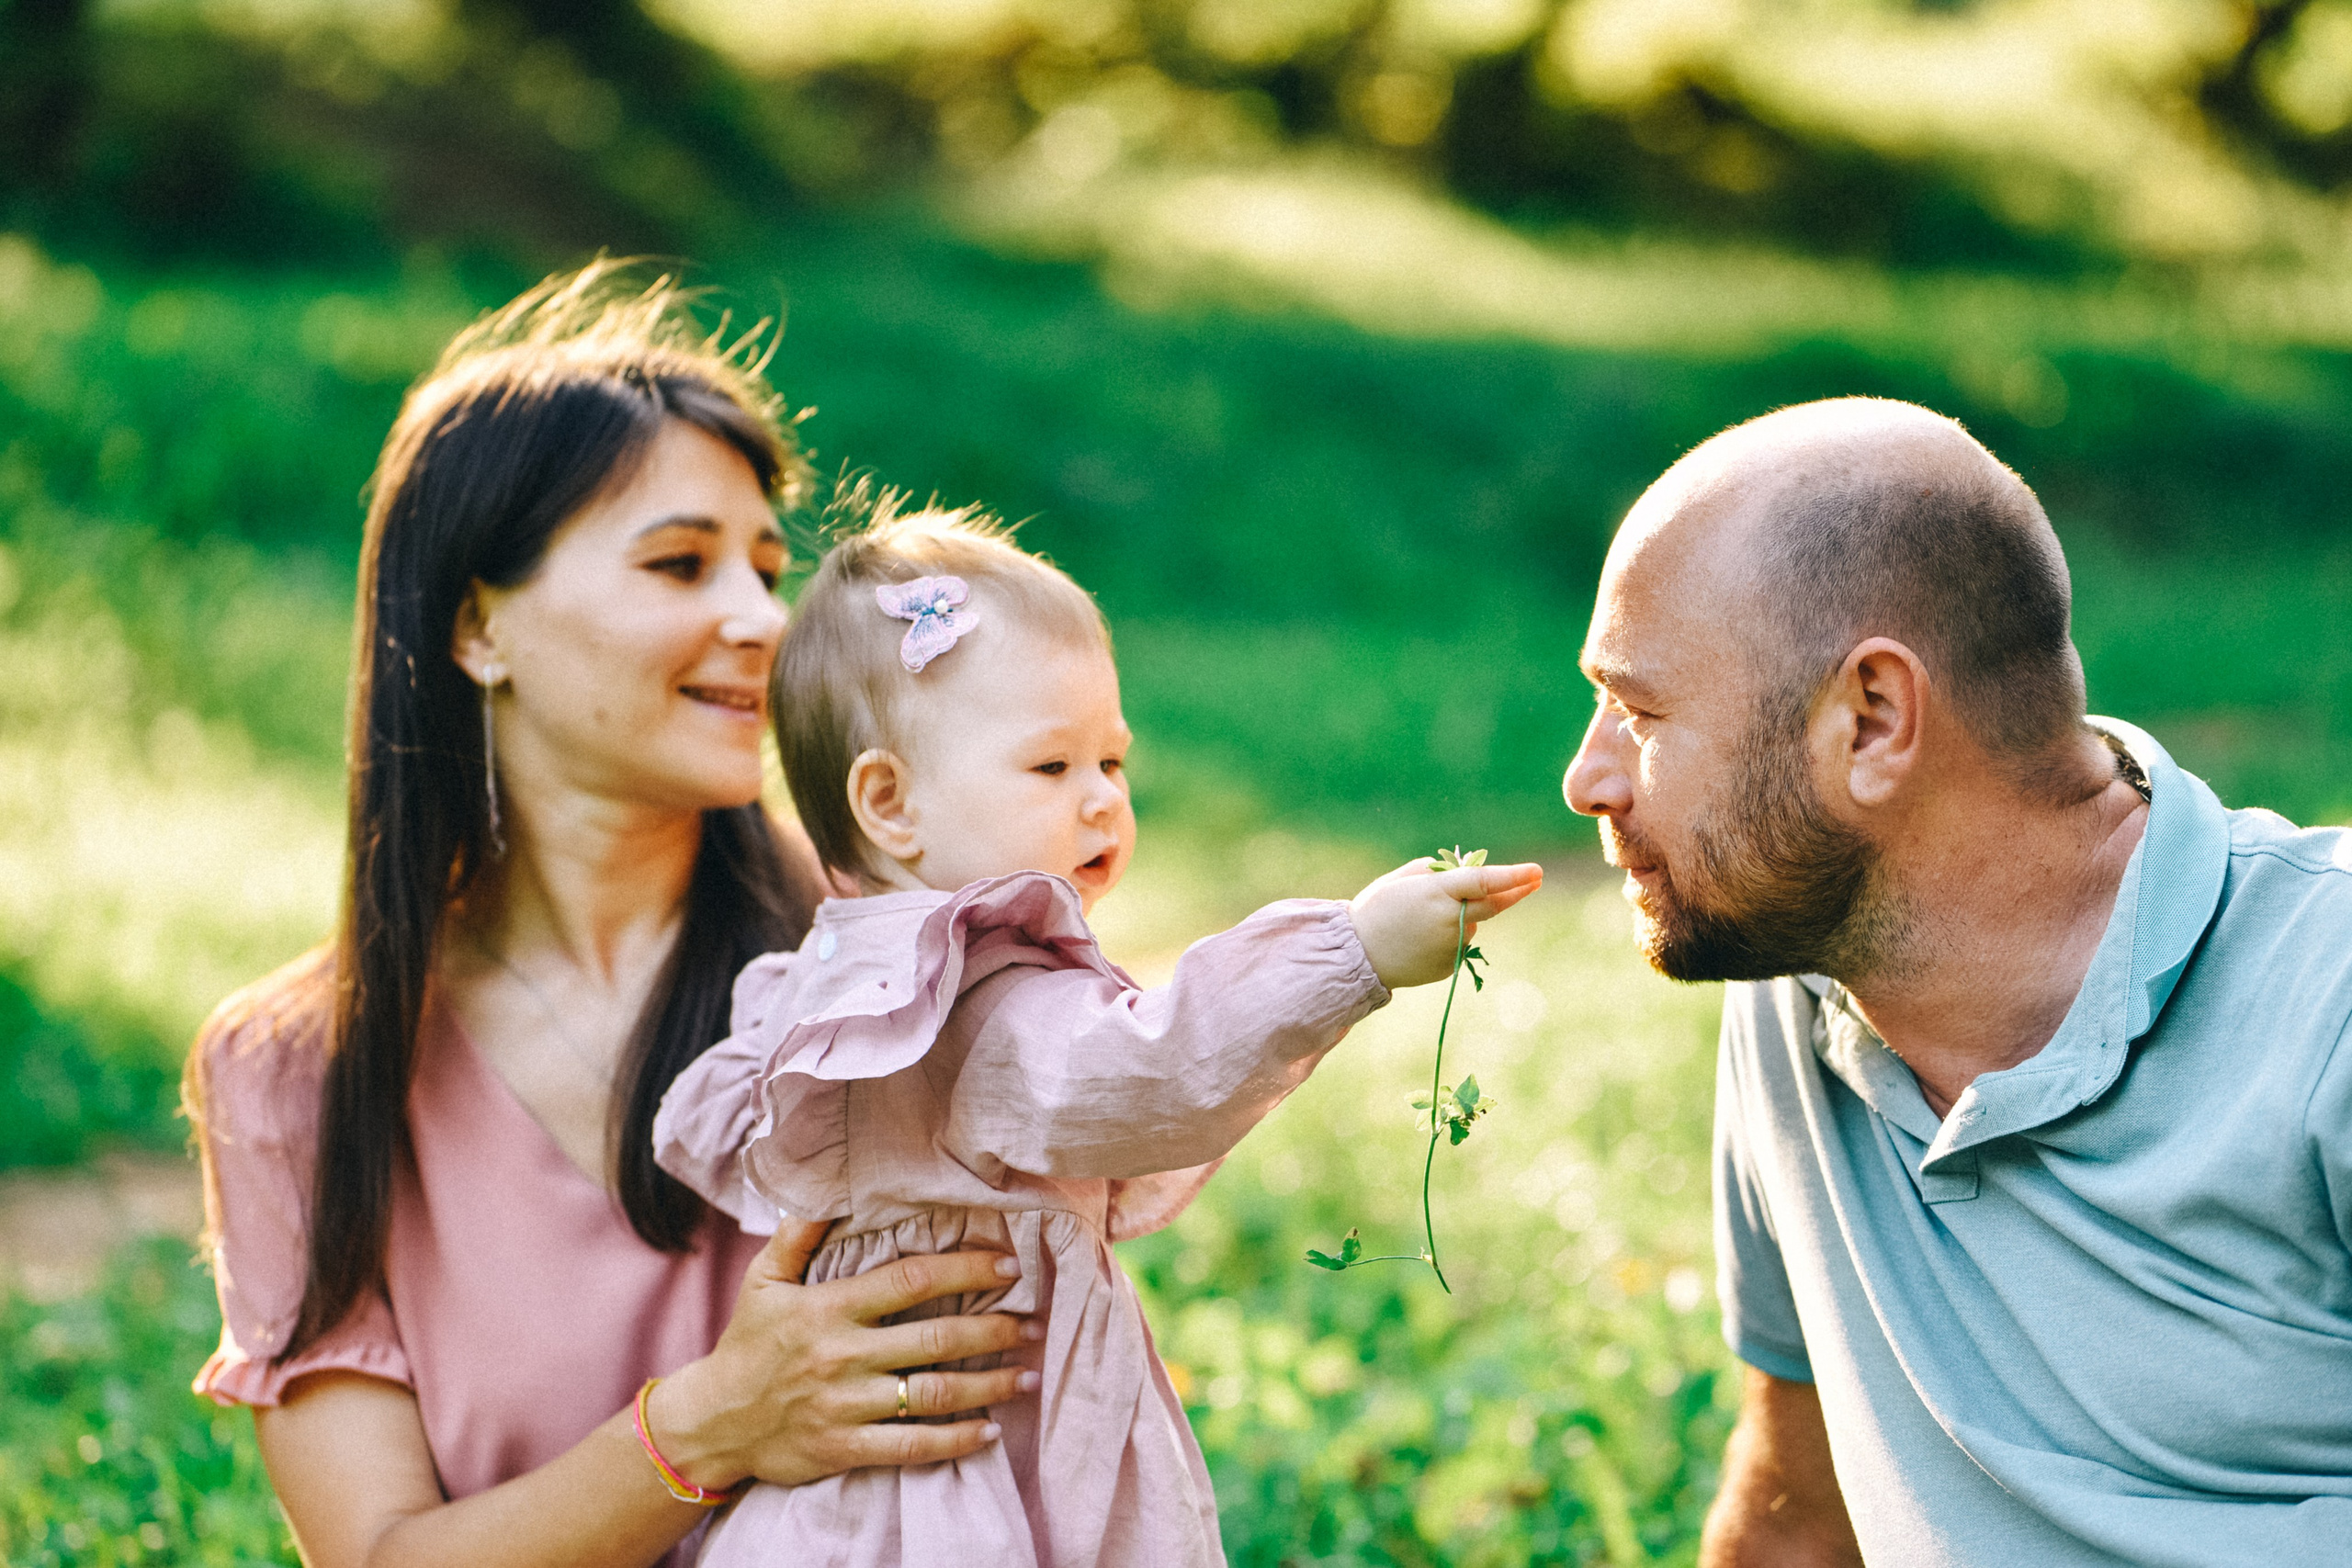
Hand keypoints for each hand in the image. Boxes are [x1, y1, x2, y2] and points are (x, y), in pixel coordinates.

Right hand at [649, 1220, 1039, 1488]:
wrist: (712, 1422)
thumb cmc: (745, 1344)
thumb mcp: (762, 1280)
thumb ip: (797, 1235)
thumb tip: (826, 1190)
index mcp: (828, 1309)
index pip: (909, 1281)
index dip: (964, 1271)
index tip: (1007, 1268)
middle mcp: (842, 1356)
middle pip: (935, 1338)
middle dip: (993, 1330)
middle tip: (1033, 1325)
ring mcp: (846, 1405)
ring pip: (933, 1394)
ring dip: (989, 1385)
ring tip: (1029, 1376)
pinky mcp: (845, 1448)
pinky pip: (912, 1446)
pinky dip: (955, 1440)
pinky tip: (988, 1430)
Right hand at [1348, 856, 1542, 989]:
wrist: (1357, 956)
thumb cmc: (1375, 910)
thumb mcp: (1400, 880)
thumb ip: (1434, 873)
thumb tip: (1461, 873)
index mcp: (1436, 893)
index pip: (1484, 882)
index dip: (1513, 876)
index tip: (1536, 870)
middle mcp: (1450, 920)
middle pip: (1493, 904)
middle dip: (1517, 891)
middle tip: (1535, 879)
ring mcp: (1451, 946)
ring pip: (1469, 924)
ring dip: (1458, 916)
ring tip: (1419, 920)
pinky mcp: (1449, 966)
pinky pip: (1457, 944)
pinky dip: (1446, 937)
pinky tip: (1418, 940)